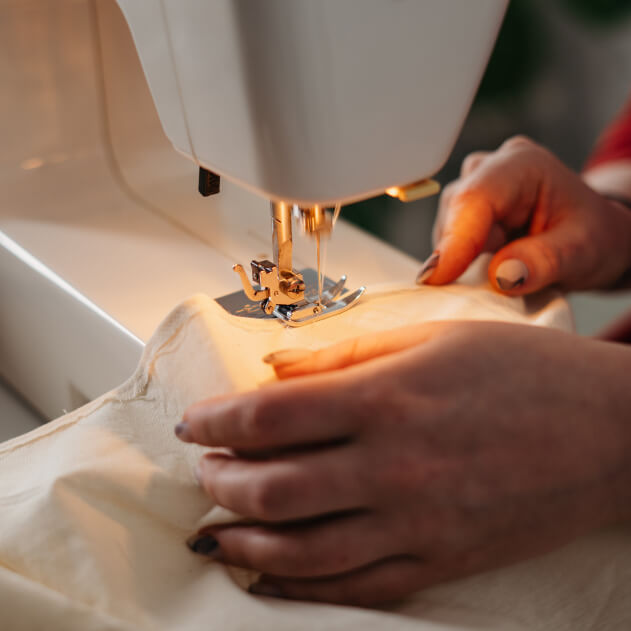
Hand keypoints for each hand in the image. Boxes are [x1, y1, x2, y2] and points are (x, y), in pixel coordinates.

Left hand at [177, 322, 630, 605]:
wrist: (610, 431)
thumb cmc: (524, 372)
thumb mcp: (432, 336)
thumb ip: (346, 353)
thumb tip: (278, 365)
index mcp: (388, 398)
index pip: (271, 416)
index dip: (218, 419)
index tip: (195, 422)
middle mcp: (394, 467)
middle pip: (272, 487)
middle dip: (219, 479)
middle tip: (203, 470)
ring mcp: (416, 524)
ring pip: (300, 550)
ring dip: (243, 539)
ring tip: (214, 528)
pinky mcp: (439, 562)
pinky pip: (352, 587)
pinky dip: (297, 588)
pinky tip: (267, 575)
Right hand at [422, 136, 630, 293]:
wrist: (594, 235)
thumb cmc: (592, 236)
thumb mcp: (582, 253)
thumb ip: (544, 262)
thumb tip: (501, 276)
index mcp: (523, 165)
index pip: (474, 199)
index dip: (454, 241)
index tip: (437, 278)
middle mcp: (491, 168)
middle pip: (454, 213)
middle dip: (463, 254)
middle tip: (495, 283)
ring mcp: (474, 186)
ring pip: (446, 228)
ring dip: (464, 259)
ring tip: (507, 269)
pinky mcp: (464, 209)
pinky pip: (447, 239)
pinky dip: (461, 261)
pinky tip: (490, 266)